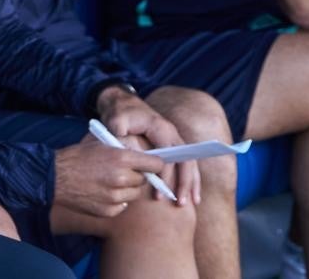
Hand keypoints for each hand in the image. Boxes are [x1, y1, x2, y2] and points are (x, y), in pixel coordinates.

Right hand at [52, 139, 165, 216]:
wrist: (54, 176)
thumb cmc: (76, 156)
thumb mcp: (100, 143)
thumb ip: (122, 146)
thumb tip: (143, 151)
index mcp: (121, 158)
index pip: (155, 164)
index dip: (155, 163)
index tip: (153, 164)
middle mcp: (120, 178)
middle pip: (144, 180)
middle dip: (137, 176)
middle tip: (123, 171)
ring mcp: (114, 196)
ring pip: (134, 194)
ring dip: (127, 188)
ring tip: (111, 181)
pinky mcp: (108, 210)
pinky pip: (122, 205)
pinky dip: (117, 200)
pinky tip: (103, 191)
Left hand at [96, 86, 200, 205]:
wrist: (123, 104)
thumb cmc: (120, 114)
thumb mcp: (117, 119)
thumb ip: (119, 130)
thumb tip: (126, 144)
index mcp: (161, 129)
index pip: (169, 157)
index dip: (166, 177)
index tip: (158, 195)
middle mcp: (172, 134)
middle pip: (186, 162)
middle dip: (185, 184)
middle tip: (180, 204)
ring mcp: (174, 139)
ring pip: (189, 164)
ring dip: (191, 184)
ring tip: (189, 204)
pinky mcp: (172, 145)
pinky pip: (186, 164)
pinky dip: (189, 179)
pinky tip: (190, 194)